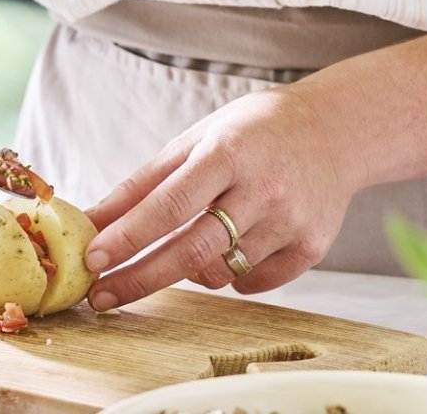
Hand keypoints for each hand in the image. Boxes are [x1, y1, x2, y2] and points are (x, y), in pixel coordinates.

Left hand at [81, 88, 362, 309]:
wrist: (334, 130)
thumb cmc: (253, 132)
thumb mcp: (195, 141)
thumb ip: (143, 184)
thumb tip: (92, 221)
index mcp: (228, 152)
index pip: (168, 205)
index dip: (128, 237)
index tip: (92, 260)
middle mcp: (263, 188)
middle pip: (191, 250)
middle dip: (140, 278)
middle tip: (102, 295)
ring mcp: (291, 220)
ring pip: (221, 272)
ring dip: (191, 269)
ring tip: (194, 241)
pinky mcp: (312, 246)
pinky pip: (254, 283)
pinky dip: (233, 275)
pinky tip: (236, 247)